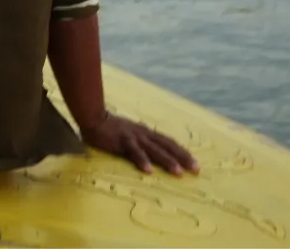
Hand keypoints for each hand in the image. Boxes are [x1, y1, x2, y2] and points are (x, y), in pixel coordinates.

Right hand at [81, 113, 199, 175]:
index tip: (195, 163)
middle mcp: (144, 134)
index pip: (168, 142)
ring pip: (155, 150)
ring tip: (178, 173)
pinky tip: (149, 170)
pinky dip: (142, 160)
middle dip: (182, 157)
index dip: (182, 152)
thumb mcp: (129, 133)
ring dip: (167, 161)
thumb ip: (139, 142)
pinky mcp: (123, 141)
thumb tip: (150, 153)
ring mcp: (134, 137)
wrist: (93, 117)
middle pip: (167, 146)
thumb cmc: (109, 127)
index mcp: (146, 132)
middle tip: (196, 170)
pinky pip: (134, 152)